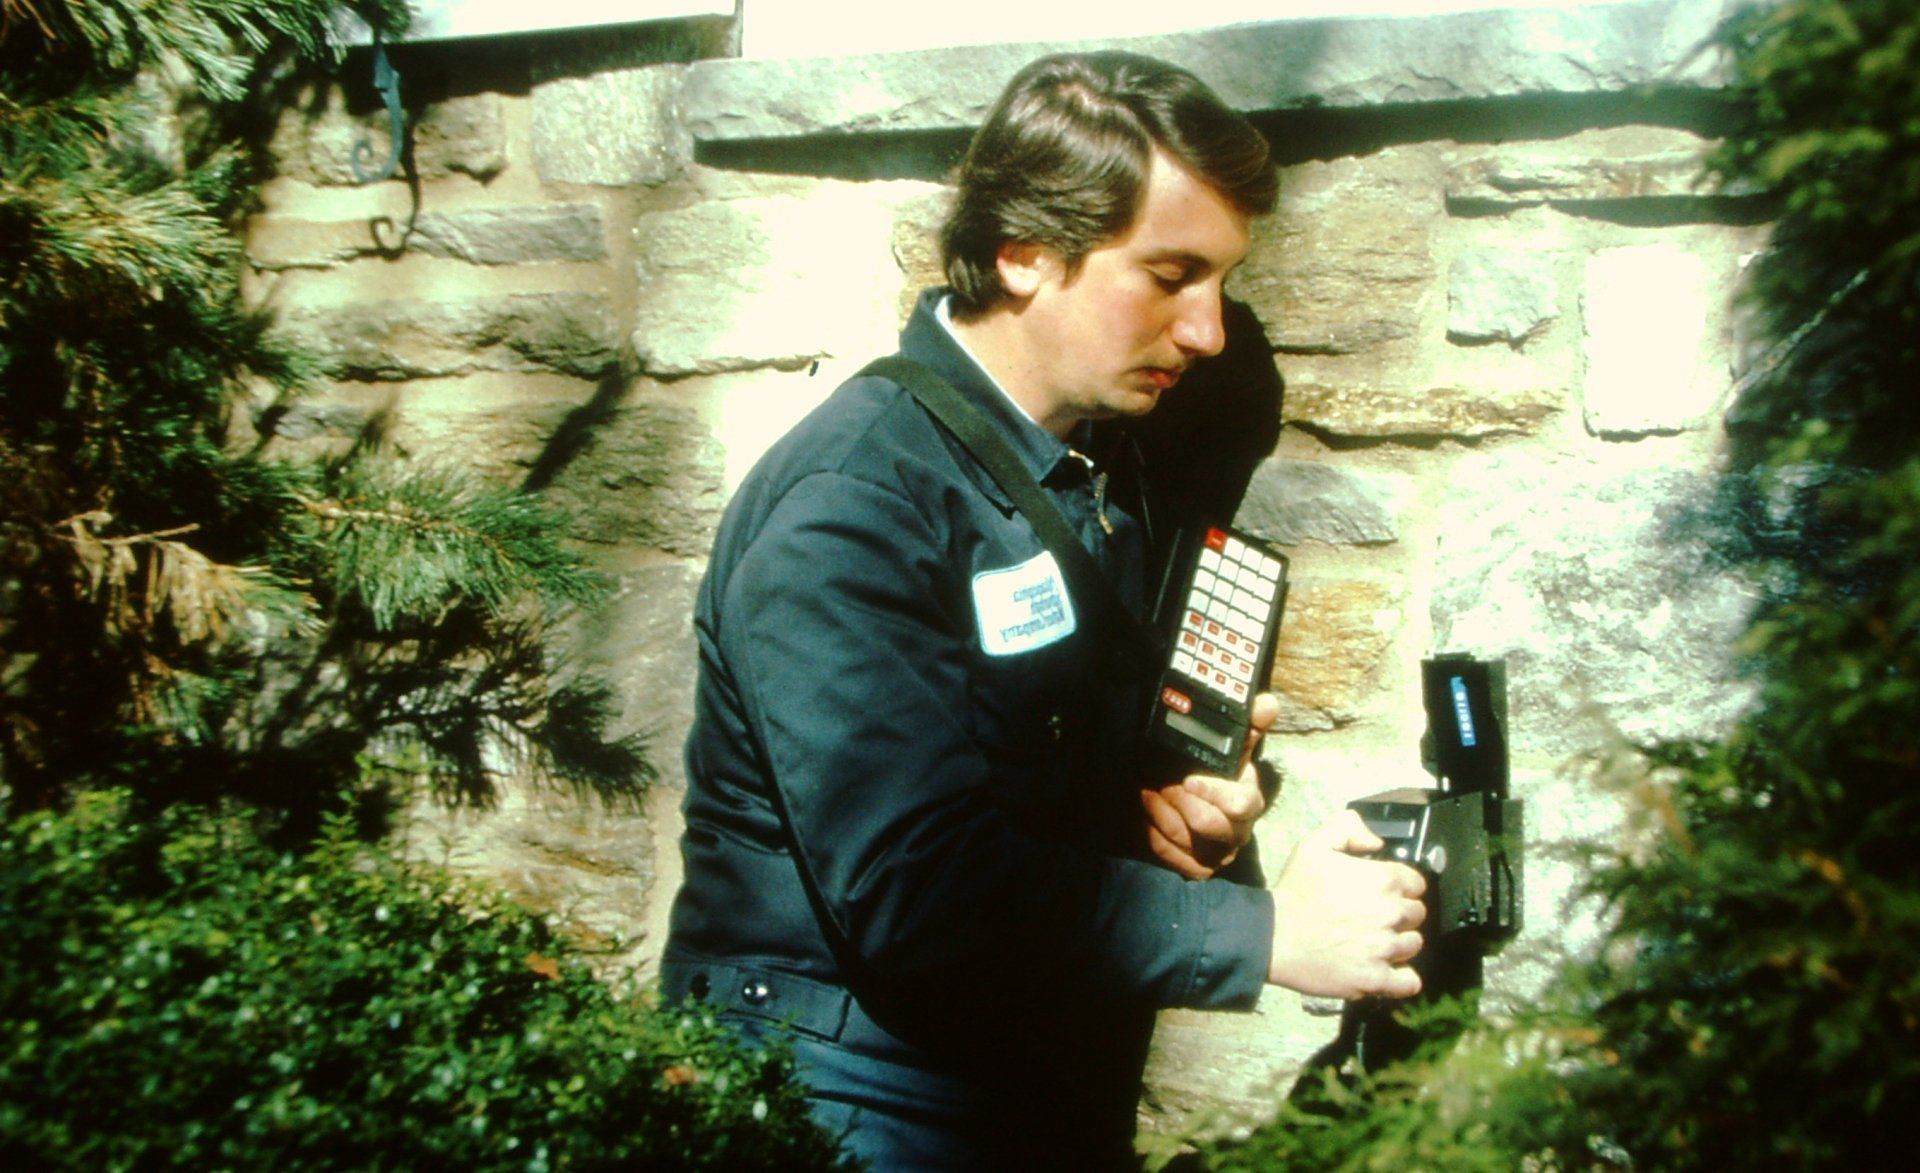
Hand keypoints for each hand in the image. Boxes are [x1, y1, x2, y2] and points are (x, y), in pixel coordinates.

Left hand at [1141, 693, 1277, 879]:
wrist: (1191, 801)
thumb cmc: (1214, 774)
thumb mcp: (1231, 748)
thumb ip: (1248, 726)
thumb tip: (1267, 703)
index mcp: (1249, 801)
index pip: (1241, 804)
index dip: (1214, 792)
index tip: (1189, 779)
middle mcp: (1237, 831)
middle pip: (1210, 824)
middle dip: (1181, 802)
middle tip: (1162, 784)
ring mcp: (1217, 852)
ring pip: (1188, 840)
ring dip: (1162, 814)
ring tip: (1147, 794)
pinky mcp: (1196, 866)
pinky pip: (1173, 856)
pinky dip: (1155, 834)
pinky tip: (1145, 815)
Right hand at [1265, 810, 1427, 999]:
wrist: (1272, 936)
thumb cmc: (1294, 891)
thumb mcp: (1313, 844)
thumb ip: (1348, 829)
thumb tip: (1376, 842)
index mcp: (1383, 880)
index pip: (1416, 883)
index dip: (1401, 886)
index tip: (1383, 892)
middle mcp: (1390, 914)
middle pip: (1417, 914)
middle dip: (1400, 913)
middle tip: (1375, 916)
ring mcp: (1384, 949)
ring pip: (1413, 945)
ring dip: (1399, 942)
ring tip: (1376, 941)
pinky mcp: (1375, 978)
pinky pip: (1408, 982)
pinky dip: (1403, 978)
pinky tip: (1389, 971)